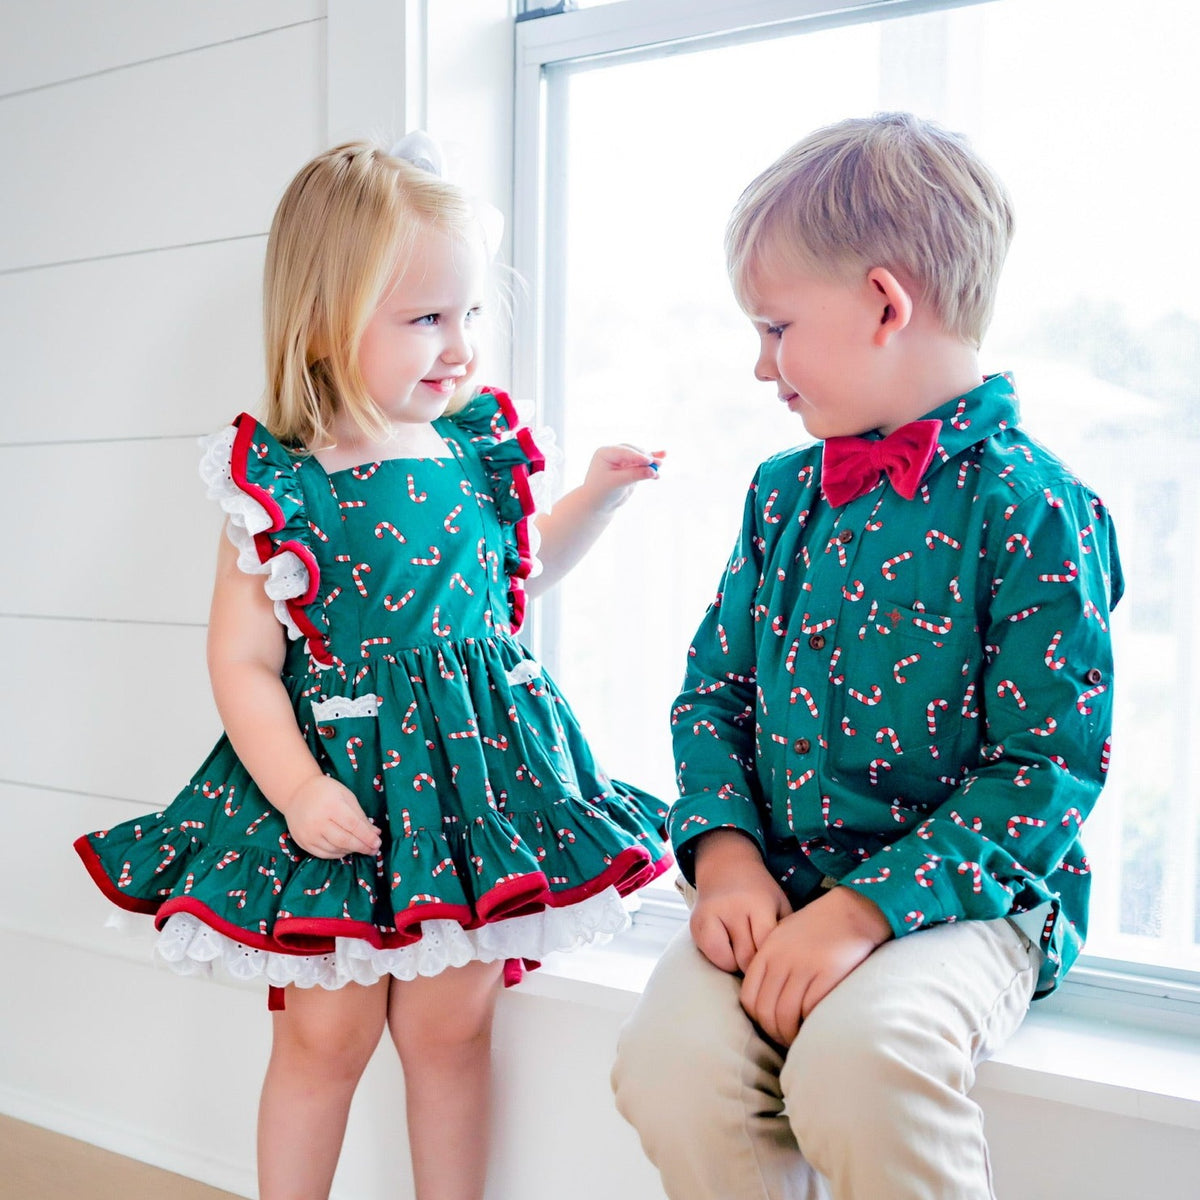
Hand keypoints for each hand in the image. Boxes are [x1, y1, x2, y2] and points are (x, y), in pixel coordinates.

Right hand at [279, 774, 381, 859]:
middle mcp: (318, 821)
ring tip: (362, 847)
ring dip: (351, 850)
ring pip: (335, 849)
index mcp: (331, 806)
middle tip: (374, 850)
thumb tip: (376, 834)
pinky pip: (324, 854)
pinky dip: (338, 854)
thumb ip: (361, 816)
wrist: (297, 792)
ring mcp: (308, 834)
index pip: (353, 825)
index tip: (377, 842)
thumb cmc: (326, 792)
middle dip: (362, 847)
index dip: (367, 836)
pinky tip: (346, 849)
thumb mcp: (346, 797)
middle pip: (344, 840)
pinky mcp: (303, 842)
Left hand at [580, 444, 665, 513]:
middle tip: (657, 463)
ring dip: (651, 461)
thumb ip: (634, 475)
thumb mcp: (617, 482)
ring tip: (660, 464)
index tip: (649, 461)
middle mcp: (615, 453)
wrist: (598, 504)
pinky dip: (651, 464)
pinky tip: (663, 458)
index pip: (624, 452)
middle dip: (646, 458)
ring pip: (640, 458)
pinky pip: (642, 464)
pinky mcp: (631, 468)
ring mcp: (624, 460)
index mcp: (606, 452)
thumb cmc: (602, 491)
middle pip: (634, 452)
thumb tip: (653, 471)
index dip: (637, 456)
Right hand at [690, 830, 790, 973]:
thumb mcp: (779, 904)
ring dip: (739, 965)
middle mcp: (732, 908)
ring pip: (728, 961)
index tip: (779, 962)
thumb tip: (790, 967)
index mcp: (758, 903)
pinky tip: (730, 951)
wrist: (725, 866)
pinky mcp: (696, 924)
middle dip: (757, 965)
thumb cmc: (759, 892)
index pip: (766, 945)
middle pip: (748, 956)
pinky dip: (722, 961)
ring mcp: (711, 916)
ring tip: (747, 956)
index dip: (774, 959)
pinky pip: (712, 956)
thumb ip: (785, 931)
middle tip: (763, 963)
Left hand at [740, 887, 892, 1045]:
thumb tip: (765, 997)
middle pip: (765, 1011)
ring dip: (791, 1035)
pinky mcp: (826, 974)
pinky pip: (809, 1011)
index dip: (758, 1020)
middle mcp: (781, 960)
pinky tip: (816, 1027)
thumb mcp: (784, 936)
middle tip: (788, 1041)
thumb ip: (770, 963)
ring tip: (801, 1039)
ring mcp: (803, 968)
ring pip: (784, 1016)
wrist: (852, 911)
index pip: (748, 998)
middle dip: (774, 1033)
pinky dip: (810, 1025)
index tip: (771, 1027)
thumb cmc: (818, 926)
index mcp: (767, 951)